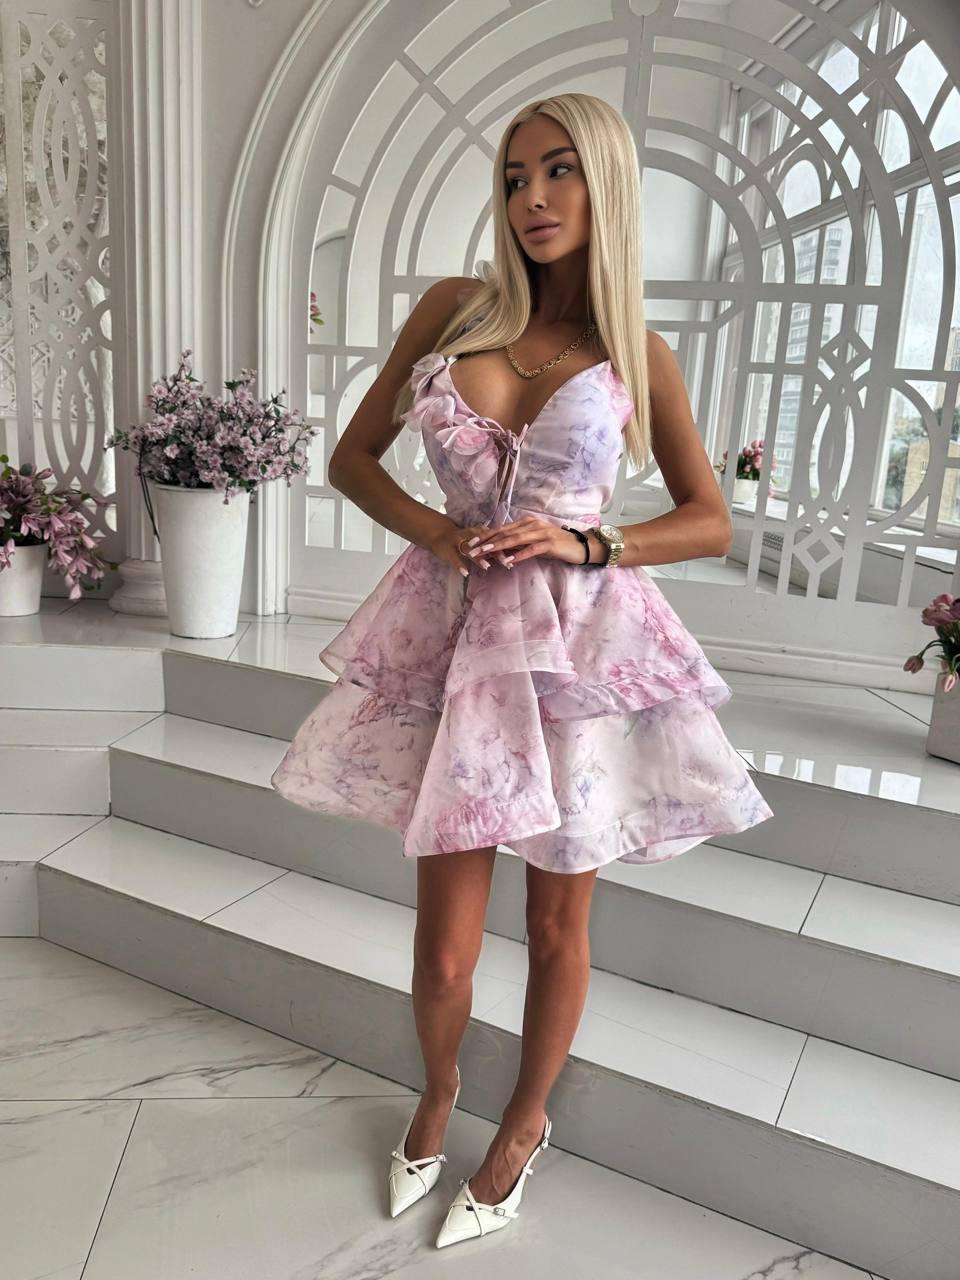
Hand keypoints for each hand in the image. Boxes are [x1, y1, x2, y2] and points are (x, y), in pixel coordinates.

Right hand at [426, 519, 512, 575]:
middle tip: (507, 563)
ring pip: (470, 549)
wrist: (439, 534)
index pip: (498, 539)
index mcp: (482, 533)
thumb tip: (516, 550)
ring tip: (487, 566)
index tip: (519, 554)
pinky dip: (459, 565)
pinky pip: (454, 558)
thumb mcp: (481, 541)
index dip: (509, 546)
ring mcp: (459, 541)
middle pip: (486, 543)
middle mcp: (471, 535)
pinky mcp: (447, 549)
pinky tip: (465, 573)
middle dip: (497, 553)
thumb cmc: (464, 540)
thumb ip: (496, 545)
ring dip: (479, 558)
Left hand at [465, 516, 595, 567]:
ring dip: (499, 545)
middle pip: (505, 532)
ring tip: (485, 552)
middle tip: (472, 548)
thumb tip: (499, 551)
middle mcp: (532, 525)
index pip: (502, 528)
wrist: (579, 546)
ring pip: (515, 539)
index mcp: (526, 523)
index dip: (486, 535)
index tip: (471, 542)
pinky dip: (519, 554)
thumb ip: (518, 545)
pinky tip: (509, 560)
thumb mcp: (534, 544)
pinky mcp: (549, 543)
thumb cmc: (556, 546)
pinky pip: (531, 549)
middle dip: (487, 540)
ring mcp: (541, 533)